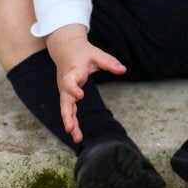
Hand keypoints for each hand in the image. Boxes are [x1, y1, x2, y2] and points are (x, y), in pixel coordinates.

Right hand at [46, 24, 125, 143]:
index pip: (69, 81)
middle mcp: (66, 83)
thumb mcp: (96, 54)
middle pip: (64, 101)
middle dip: (67, 115)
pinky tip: (77, 135)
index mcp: (72, 72)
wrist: (65, 49)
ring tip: (77, 138)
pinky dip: (72, 121)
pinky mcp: (67, 95)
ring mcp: (65, 91)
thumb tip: (123, 69)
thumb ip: (109, 62)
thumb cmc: (82, 52)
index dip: (73, 89)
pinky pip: (69, 109)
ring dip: (70, 123)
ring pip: (66, 108)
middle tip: (70, 128)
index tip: (81, 95)